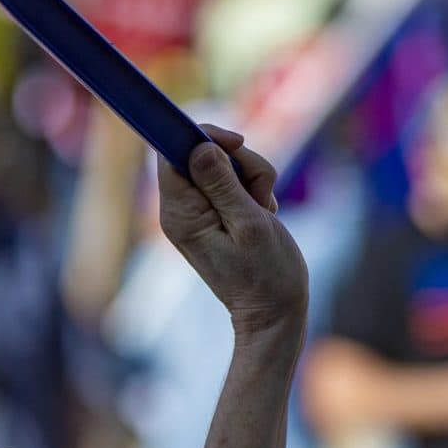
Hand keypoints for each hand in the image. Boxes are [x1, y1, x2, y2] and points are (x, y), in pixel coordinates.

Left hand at [158, 125, 307, 337]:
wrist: (275, 310)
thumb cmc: (266, 274)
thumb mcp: (249, 224)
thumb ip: (223, 184)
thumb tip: (199, 147)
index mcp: (181, 212)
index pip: (171, 151)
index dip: (202, 136)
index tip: (236, 143)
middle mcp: (181, 209)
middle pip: (202, 152)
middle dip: (239, 161)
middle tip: (261, 192)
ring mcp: (198, 211)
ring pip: (224, 164)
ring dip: (253, 177)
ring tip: (264, 210)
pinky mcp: (216, 213)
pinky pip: (234, 181)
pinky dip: (254, 189)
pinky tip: (263, 215)